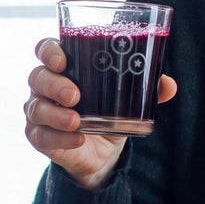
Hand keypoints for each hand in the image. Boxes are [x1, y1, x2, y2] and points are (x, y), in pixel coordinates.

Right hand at [23, 38, 176, 190]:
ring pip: (36, 107)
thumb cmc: (108, 112)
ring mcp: (39, 111)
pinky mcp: (40, 137)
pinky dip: (60, 138)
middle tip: (75, 94)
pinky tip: (78, 139)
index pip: (46, 49)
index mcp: (64, 67)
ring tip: (76, 120)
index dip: (49, 51)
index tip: (62, 60)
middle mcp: (45, 86)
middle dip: (54, 84)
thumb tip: (169, 84)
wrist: (102, 153)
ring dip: (55, 114)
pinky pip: (41, 136)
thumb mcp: (128, 99)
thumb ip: (147, 88)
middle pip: (37, 76)